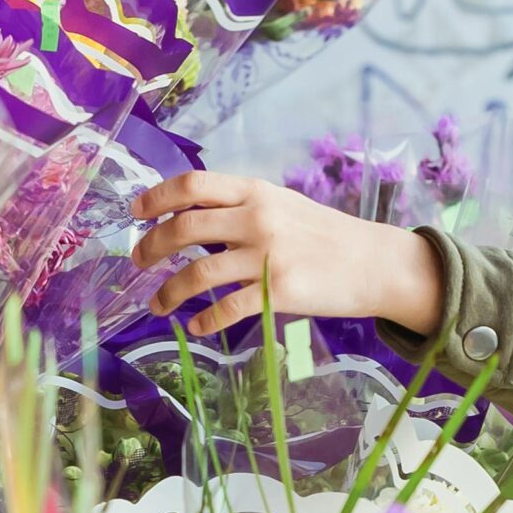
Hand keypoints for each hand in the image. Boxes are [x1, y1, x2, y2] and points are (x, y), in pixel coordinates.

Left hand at [131, 172, 444, 336]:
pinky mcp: (279, 293)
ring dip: (169, 292)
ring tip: (158, 306)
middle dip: (151, 247)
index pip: (192, 186)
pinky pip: (227, 308)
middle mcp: (258, 219)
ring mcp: (267, 256)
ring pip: (197, 273)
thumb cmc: (328, 236)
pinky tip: (196, 326)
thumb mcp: (284, 206)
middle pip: (184, 228)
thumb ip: (242, 207)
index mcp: (256, 192)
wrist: (376, 263)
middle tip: (138, 263)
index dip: (156, 197)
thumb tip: (193, 219)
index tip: (136, 213)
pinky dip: (204, 320)